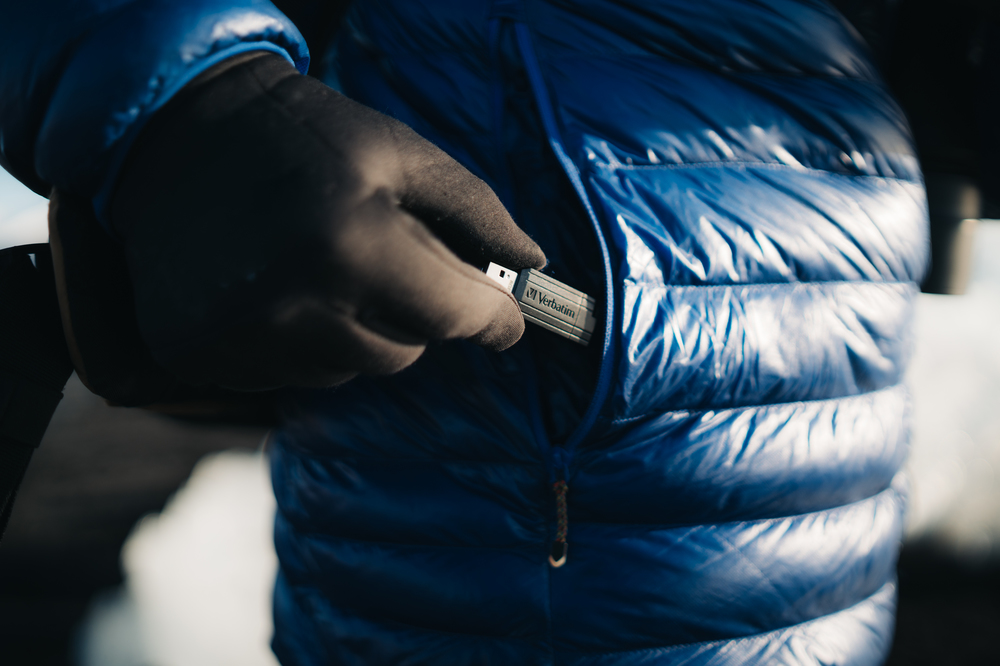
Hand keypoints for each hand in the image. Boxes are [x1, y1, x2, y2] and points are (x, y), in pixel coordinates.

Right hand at [55, 51, 544, 394]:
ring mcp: (243, 339)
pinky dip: (307, 343)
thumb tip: (535, 265)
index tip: (506, 321)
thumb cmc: (303, 136)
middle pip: (408, 353)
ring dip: (359, 330)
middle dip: (416, 313)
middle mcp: (295, 304)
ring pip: (352, 369)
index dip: (494, 319)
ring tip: (327, 267)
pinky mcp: (204, 357)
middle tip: (390, 261)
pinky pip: (294, 376)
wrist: (173, 133)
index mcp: (351, 242)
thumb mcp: (397, 151)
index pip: (458, 317)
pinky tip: (282, 289)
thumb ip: (477, 210)